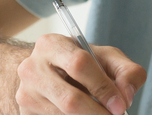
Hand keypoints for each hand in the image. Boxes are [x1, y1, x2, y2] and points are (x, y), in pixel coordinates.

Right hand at [15, 33, 147, 114]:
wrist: (48, 75)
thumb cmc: (82, 64)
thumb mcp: (106, 58)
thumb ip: (126, 71)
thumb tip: (126, 96)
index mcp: (51, 44)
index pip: (79, 64)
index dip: (103, 87)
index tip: (121, 105)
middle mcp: (31, 68)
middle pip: (70, 99)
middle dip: (97, 113)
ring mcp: (25, 93)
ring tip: (100, 112)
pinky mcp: (25, 113)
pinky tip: (84, 114)